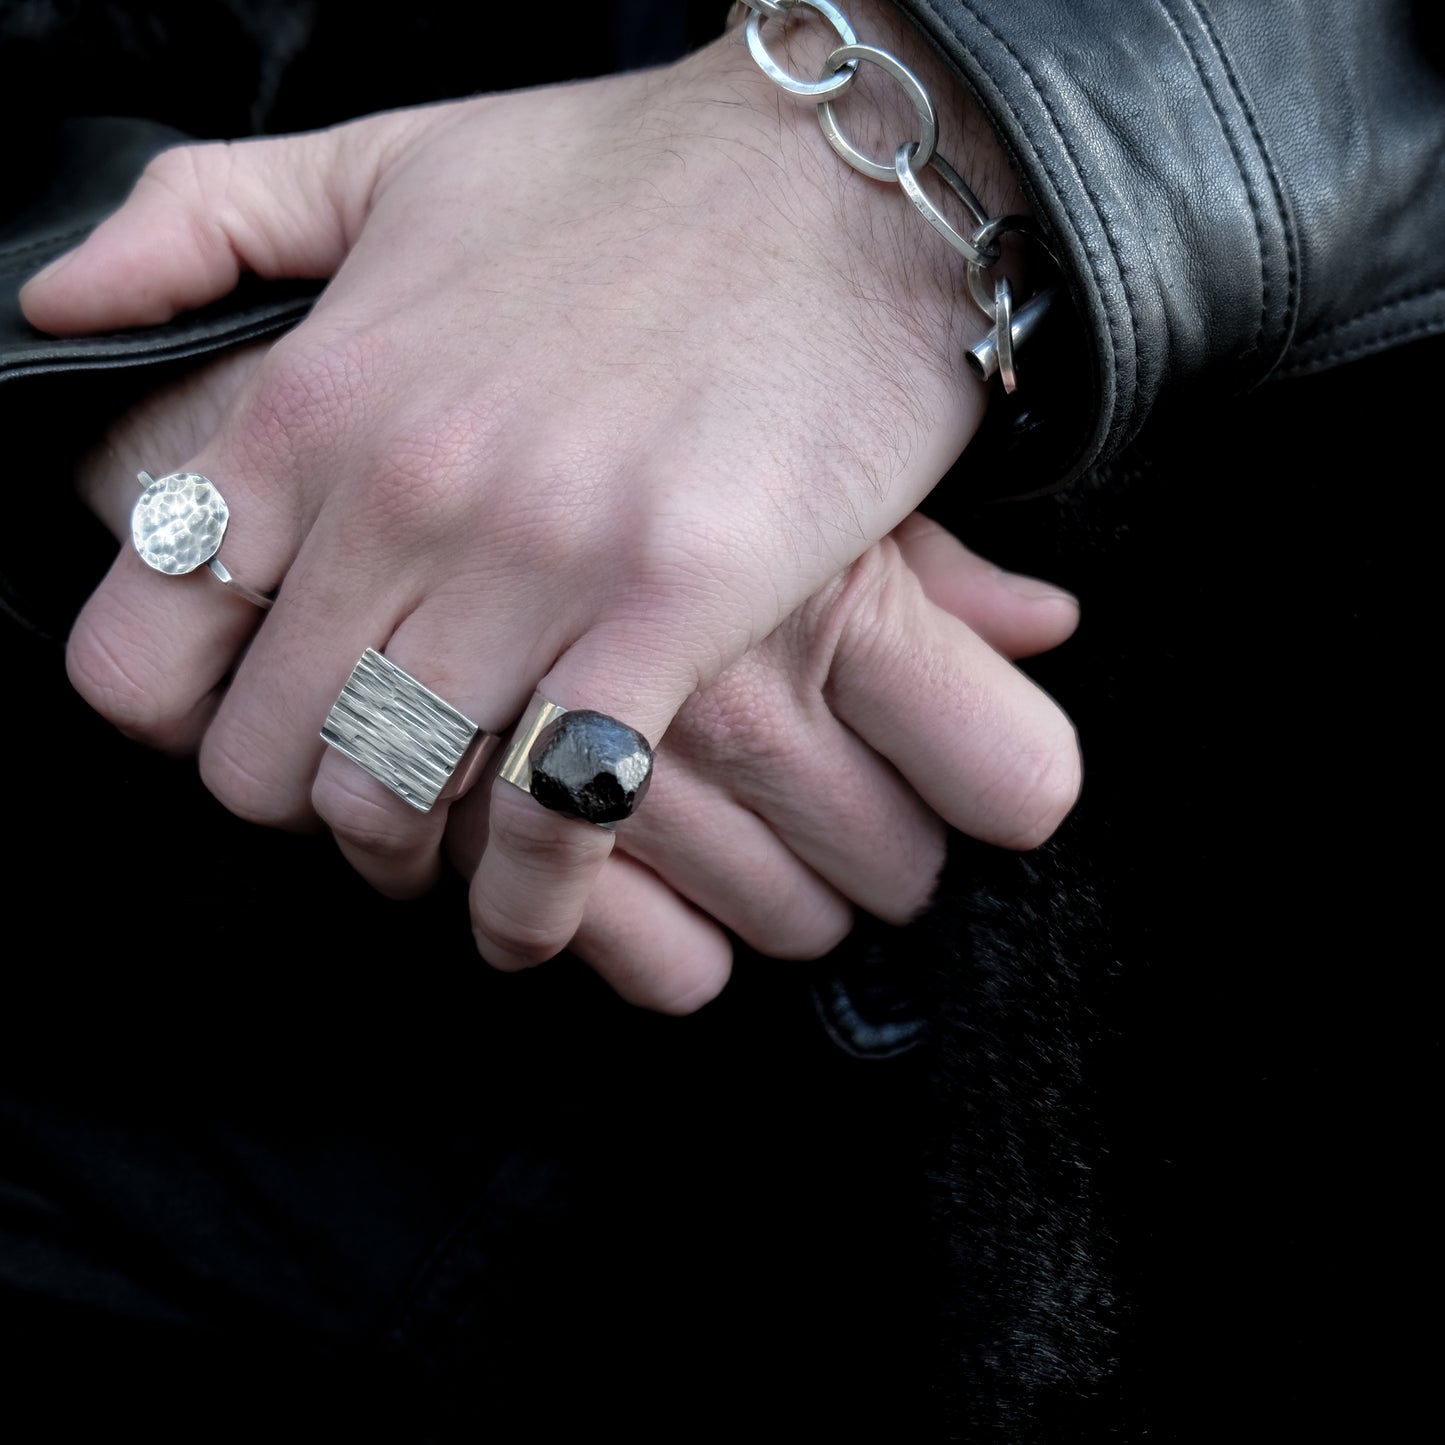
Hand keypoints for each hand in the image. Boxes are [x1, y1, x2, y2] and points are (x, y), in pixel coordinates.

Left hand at [26, 3, 1064, 996]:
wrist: (846, 186)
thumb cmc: (631, 180)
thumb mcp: (388, 156)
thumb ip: (202, 221)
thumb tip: (55, 304)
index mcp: (312, 401)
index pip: (141, 645)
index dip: (177, 721)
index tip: (247, 723)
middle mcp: (400, 492)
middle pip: (267, 756)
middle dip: (306, 807)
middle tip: (373, 801)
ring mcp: (532, 556)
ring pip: (392, 800)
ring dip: (411, 863)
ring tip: (452, 859)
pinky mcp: (667, 607)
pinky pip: (547, 817)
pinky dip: (525, 900)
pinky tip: (531, 917)